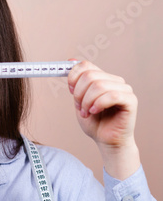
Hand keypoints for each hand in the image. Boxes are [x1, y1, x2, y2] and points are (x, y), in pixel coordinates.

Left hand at [67, 60, 139, 179]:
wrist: (106, 141)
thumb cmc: (95, 122)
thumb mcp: (79, 100)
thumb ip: (76, 82)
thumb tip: (70, 60)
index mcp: (102, 78)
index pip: (86, 65)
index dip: (73, 77)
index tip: (70, 91)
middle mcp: (114, 80)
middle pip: (90, 75)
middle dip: (79, 93)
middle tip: (80, 107)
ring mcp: (124, 89)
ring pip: (98, 85)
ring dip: (87, 102)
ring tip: (87, 113)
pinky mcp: (130, 100)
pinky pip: (112, 95)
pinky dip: (98, 104)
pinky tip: (95, 112)